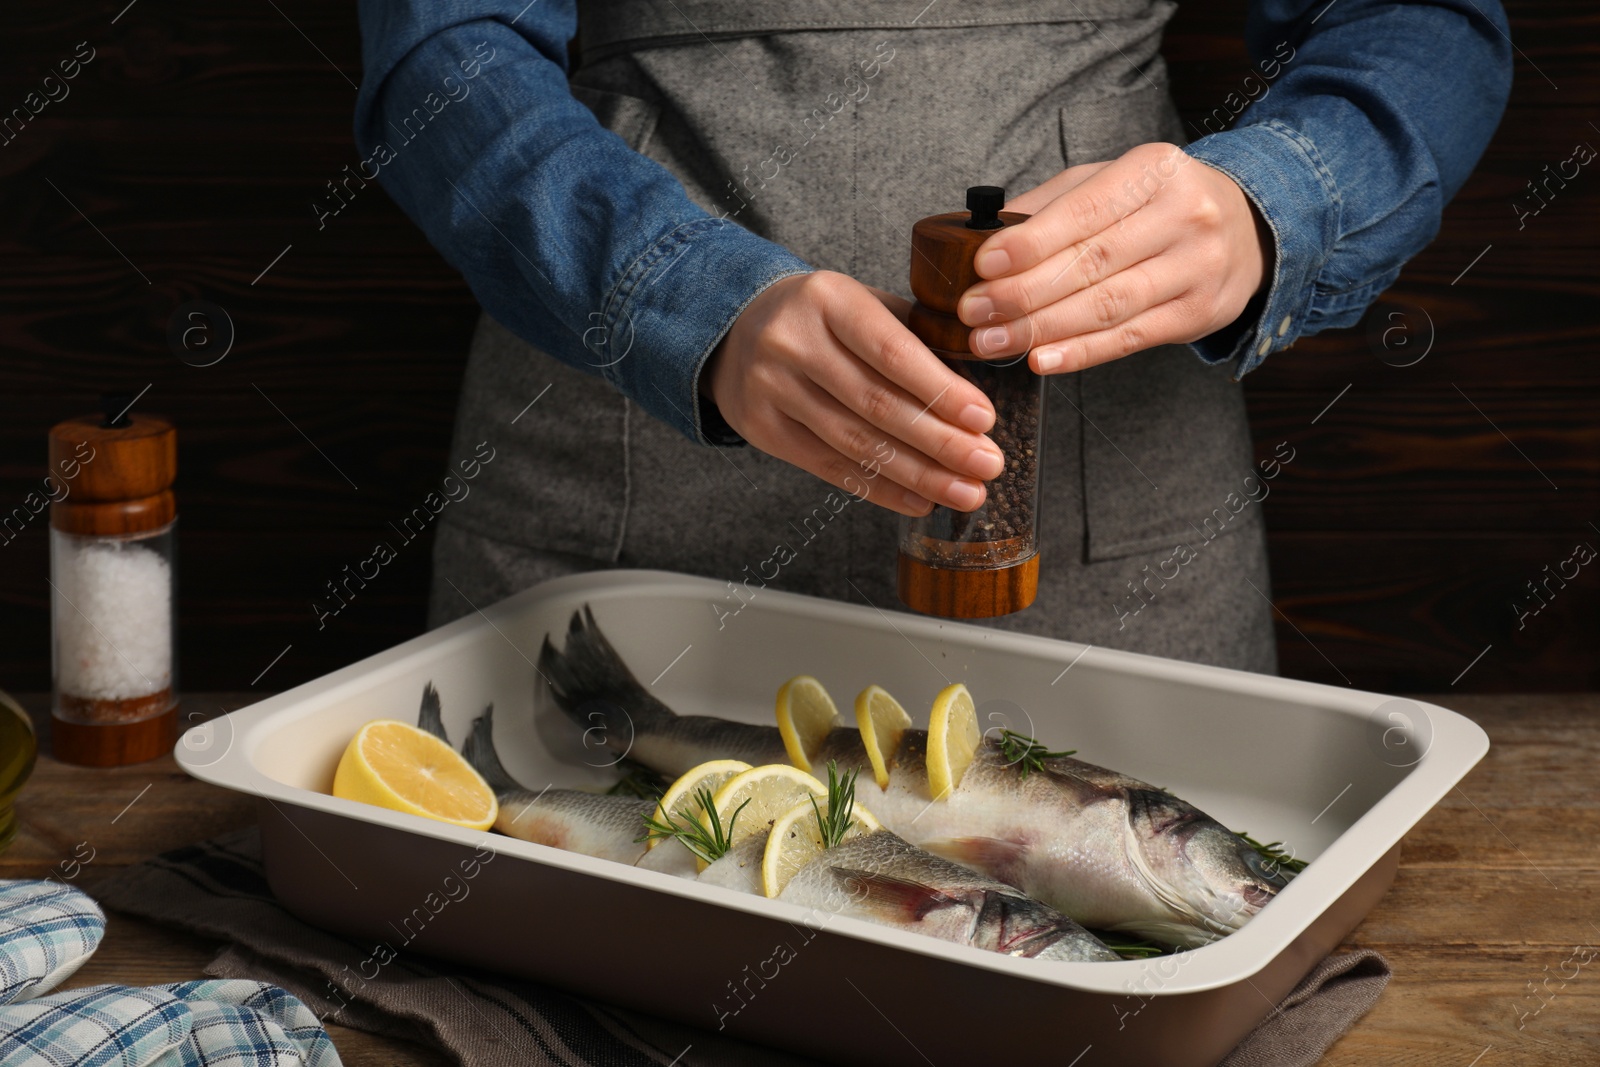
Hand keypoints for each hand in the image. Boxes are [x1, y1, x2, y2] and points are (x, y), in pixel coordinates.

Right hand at [702, 270, 1002, 516]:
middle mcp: (793, 342)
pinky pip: (829, 467)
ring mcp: (771, 388)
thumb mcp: (861, 303)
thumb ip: (913, 337)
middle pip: (876, 404)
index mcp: (828, 298)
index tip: (984, 419)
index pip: (891, 352)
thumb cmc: (821, 318)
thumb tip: (974, 396)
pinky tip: (919, 500)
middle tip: (986, 465)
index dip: (940, 391)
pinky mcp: (761, 428)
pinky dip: (880, 489)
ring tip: (964, 492)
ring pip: (855, 442)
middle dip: (940, 441)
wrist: (736, 327)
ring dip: (918, 474)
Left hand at [955, 142, 1274, 372]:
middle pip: (1093, 262)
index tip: (982, 264)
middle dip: (1024, 292)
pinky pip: (1131, 338)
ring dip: (1042, 328)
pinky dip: (1082, 353)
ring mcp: (1198, 268)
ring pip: (1109, 305)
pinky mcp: (1199, 313)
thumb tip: (983, 232)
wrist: (1249, 227)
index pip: (1086, 210)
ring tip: (993, 341)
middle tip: (974, 311)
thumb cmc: (1159, 203)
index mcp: (1155, 170)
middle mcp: (1185, 215)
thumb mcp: (1113, 182)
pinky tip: (1041, 359)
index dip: (1031, 242)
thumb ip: (1052, 204)